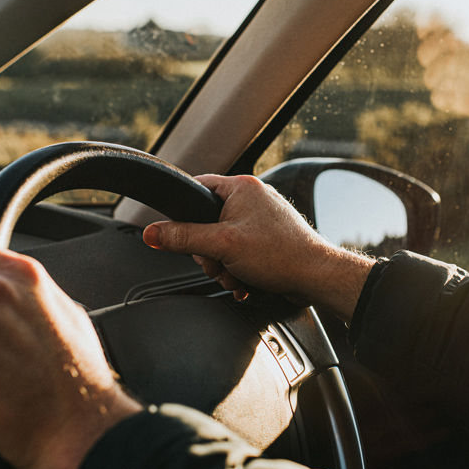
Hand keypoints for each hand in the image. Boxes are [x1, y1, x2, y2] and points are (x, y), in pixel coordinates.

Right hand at [142, 175, 373, 319]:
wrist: (316, 277)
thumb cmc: (281, 254)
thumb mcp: (221, 245)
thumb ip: (183, 238)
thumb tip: (152, 233)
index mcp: (241, 186)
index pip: (197, 187)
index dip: (184, 212)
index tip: (180, 232)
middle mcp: (253, 198)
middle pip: (207, 223)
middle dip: (209, 253)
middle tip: (220, 264)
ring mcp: (262, 219)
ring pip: (222, 242)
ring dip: (224, 266)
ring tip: (237, 276)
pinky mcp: (268, 239)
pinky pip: (239, 252)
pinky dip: (238, 270)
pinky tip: (246, 281)